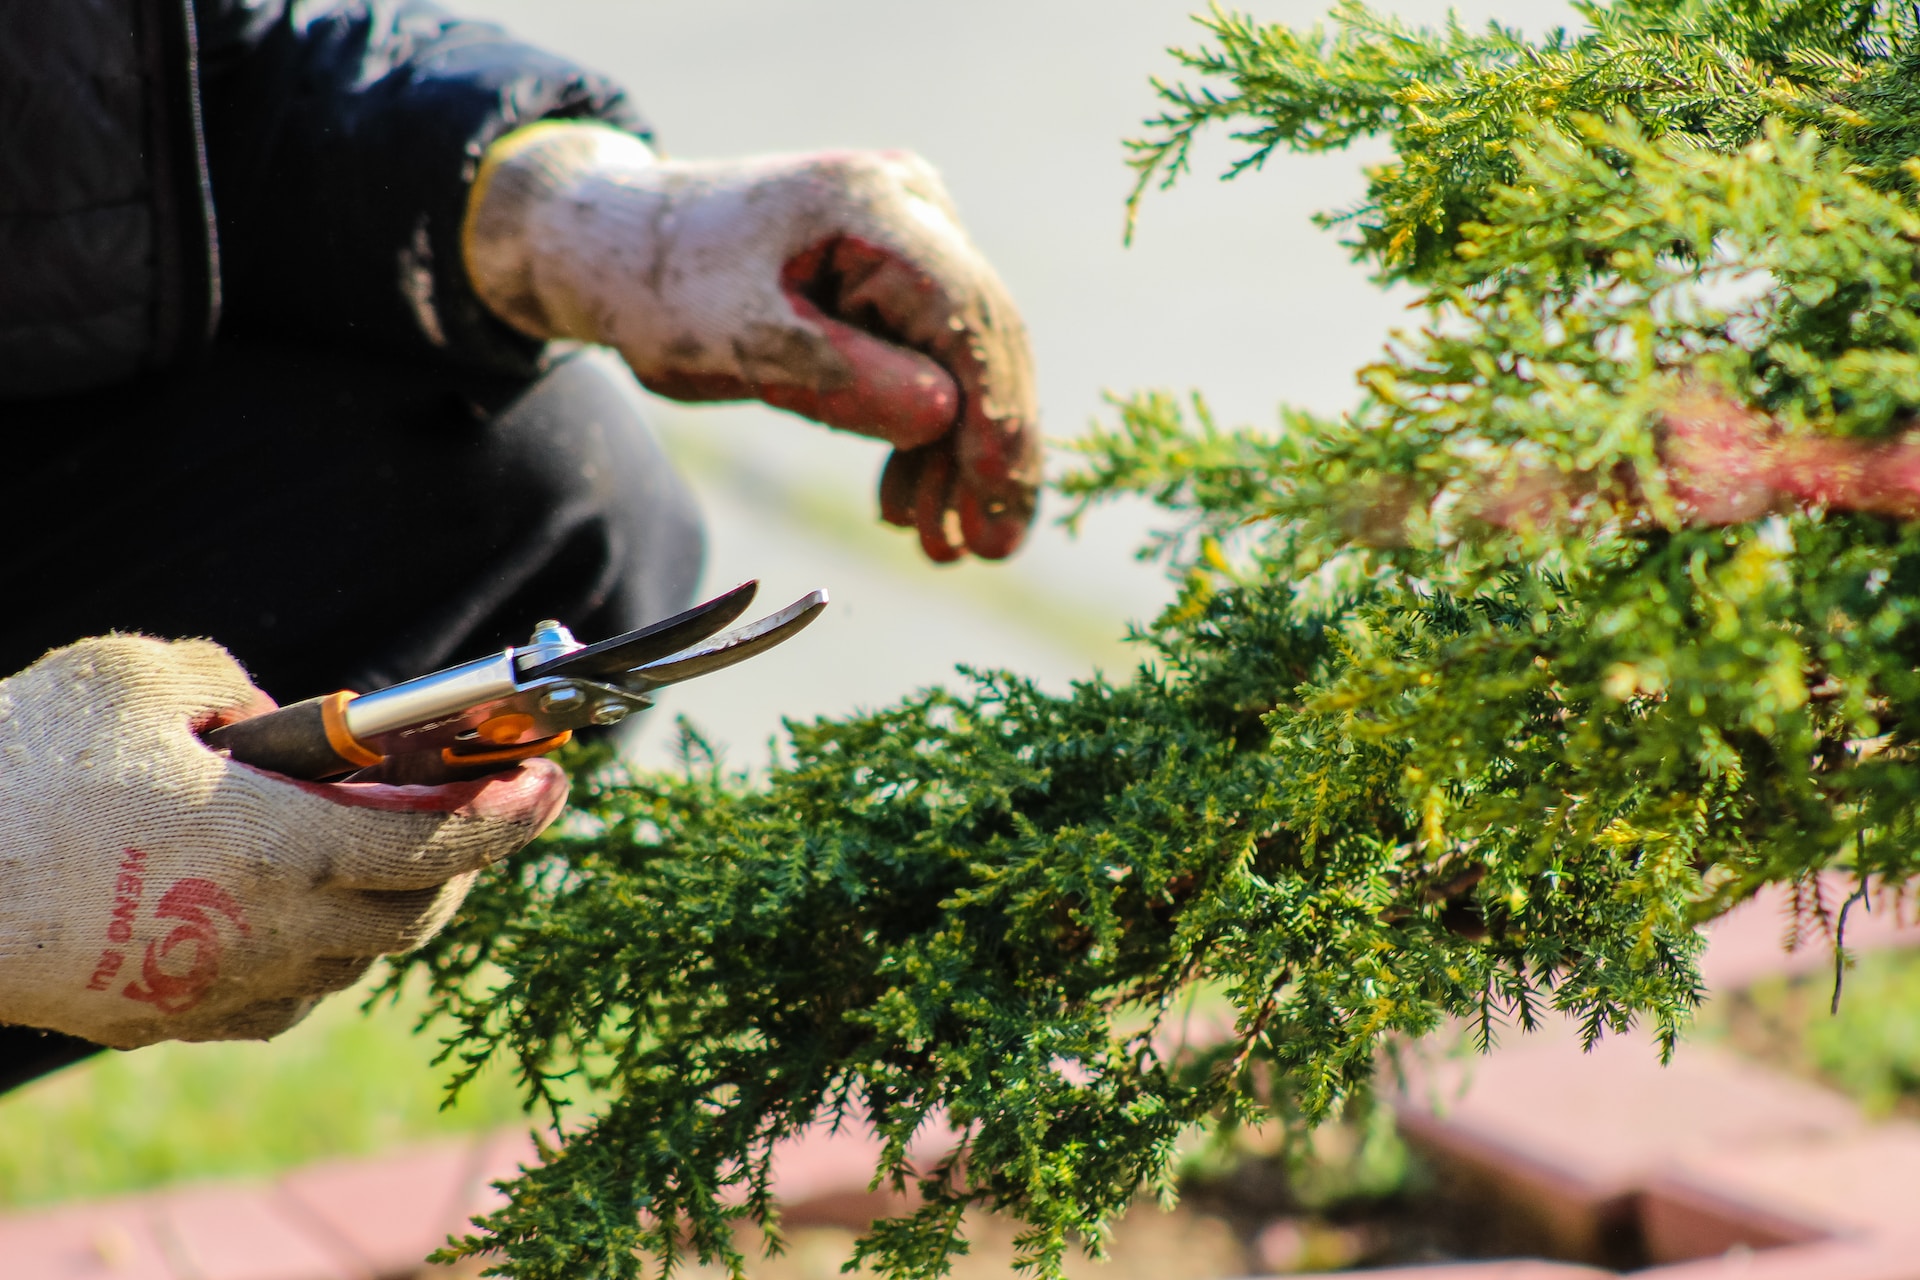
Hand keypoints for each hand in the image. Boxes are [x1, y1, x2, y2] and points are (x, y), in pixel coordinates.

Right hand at [0, 637, 566, 1048]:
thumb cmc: (22, 767)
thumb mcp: (143, 676)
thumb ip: (240, 686)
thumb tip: (284, 718)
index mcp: (284, 849)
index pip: (441, 843)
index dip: (511, 814)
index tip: (555, 782)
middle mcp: (271, 933)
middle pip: (416, 913)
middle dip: (464, 861)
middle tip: (481, 809)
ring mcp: (218, 988)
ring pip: (353, 963)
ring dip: (390, 909)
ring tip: (395, 850)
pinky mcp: (166, 1020)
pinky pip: (282, 996)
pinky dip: (318, 953)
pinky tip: (302, 911)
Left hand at [463, 123, 1039, 561]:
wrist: (618, 248)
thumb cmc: (665, 288)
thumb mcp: (739, 343)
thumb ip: (841, 378)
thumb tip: (946, 418)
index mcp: (871, 205)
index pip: (966, 313)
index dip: (995, 412)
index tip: (998, 499)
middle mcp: (911, 207)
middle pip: (981, 340)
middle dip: (988, 452)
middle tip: (988, 550)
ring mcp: (912, 238)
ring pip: (964, 360)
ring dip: (956, 458)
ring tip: (941, 546)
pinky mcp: (898, 277)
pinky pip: (933, 360)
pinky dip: (923, 436)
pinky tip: (909, 503)